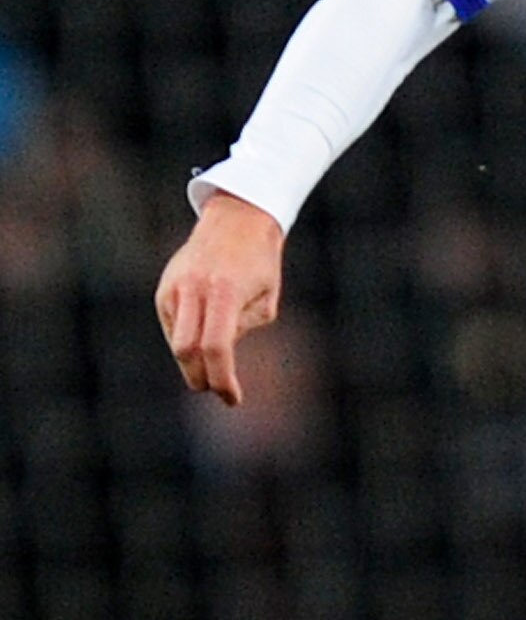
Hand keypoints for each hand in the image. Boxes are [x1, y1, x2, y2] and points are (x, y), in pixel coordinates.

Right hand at [156, 192, 285, 404]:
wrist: (236, 221)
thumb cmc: (260, 263)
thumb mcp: (265, 299)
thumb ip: (242, 329)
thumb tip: (218, 357)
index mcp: (224, 292)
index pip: (216, 347)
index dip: (222, 379)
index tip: (231, 398)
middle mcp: (193, 289)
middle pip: (185, 349)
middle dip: (199, 376)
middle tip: (214, 389)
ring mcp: (174, 287)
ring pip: (176, 340)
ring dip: (192, 361)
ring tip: (212, 364)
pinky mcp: (165, 288)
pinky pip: (173, 326)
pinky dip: (186, 341)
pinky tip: (202, 338)